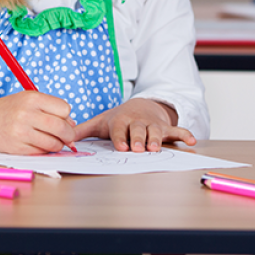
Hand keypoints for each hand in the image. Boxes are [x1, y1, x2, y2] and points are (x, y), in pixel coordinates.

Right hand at [0, 91, 75, 154]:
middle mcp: (26, 114)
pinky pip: (41, 152)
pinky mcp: (16, 148)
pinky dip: (45, 150)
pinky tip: (40, 144)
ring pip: (53, 143)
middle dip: (69, 135)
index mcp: (32, 98)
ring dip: (58, 145)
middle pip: (61, 128)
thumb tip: (72, 125)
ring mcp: (20, 132)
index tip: (63, 119)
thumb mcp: (30, 100)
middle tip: (69, 138)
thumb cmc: (12, 108)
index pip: (64, 109)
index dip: (66, 116)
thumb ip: (51, 109)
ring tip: (54, 141)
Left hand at [74, 98, 195, 152]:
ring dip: (156, 139)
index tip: (121, 146)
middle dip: (139, 139)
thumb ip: (83, 131)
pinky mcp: (166, 127)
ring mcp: (153, 125)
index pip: (119, 130)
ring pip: (156, 132)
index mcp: (121, 122)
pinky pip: (177, 130)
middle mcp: (138, 123)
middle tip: (138, 148)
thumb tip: (63, 138)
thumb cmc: (119, 119)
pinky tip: (192, 140)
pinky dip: (184, 134)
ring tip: (156, 148)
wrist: (141, 106)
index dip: (120, 137)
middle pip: (139, 131)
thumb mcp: (101, 122)